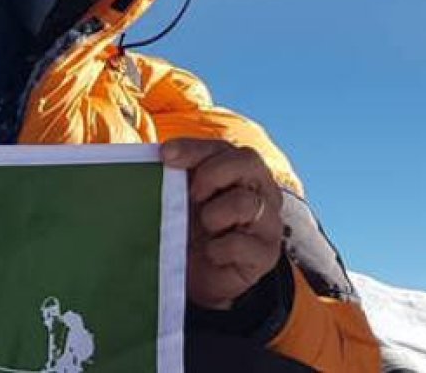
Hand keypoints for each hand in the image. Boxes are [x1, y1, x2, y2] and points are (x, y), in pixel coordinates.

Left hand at [161, 138, 283, 309]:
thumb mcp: (180, 198)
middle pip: (247, 161)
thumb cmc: (189, 229)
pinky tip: (211, 254)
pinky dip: (217, 249)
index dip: (193, 149)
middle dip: (211, 174)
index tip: (165, 156)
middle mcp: (261, 190)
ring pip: (246, 202)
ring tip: (205, 229)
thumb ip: (175, 176)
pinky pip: (240, 243)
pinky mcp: (266, 254)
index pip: (222, 147)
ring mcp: (268, 221)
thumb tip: (157, 158)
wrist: (197, 278)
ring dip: (213, 215)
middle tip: (192, 196)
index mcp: (240, 171)